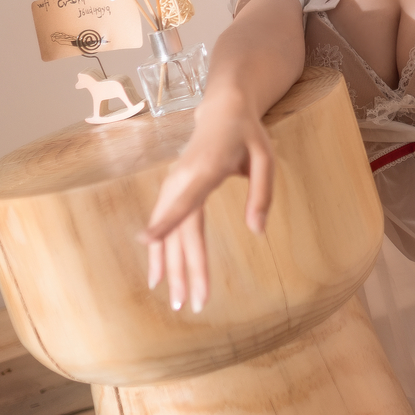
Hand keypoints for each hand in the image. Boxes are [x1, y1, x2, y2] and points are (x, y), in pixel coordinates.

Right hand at [138, 92, 274, 311]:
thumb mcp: (265, 157)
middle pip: (180, 230)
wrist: (223, 109)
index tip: (149, 242)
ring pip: (169, 233)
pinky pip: (166, 226)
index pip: (185, 200)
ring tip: (174, 301)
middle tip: (189, 305)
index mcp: (205, 169)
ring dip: (170, 268)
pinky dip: (160, 252)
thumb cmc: (247, 133)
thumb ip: (262, 193)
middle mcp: (183, 180)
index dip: (166, 220)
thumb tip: (257, 231)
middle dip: (183, 269)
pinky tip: (158, 276)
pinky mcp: (173, 190)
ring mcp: (174, 185)